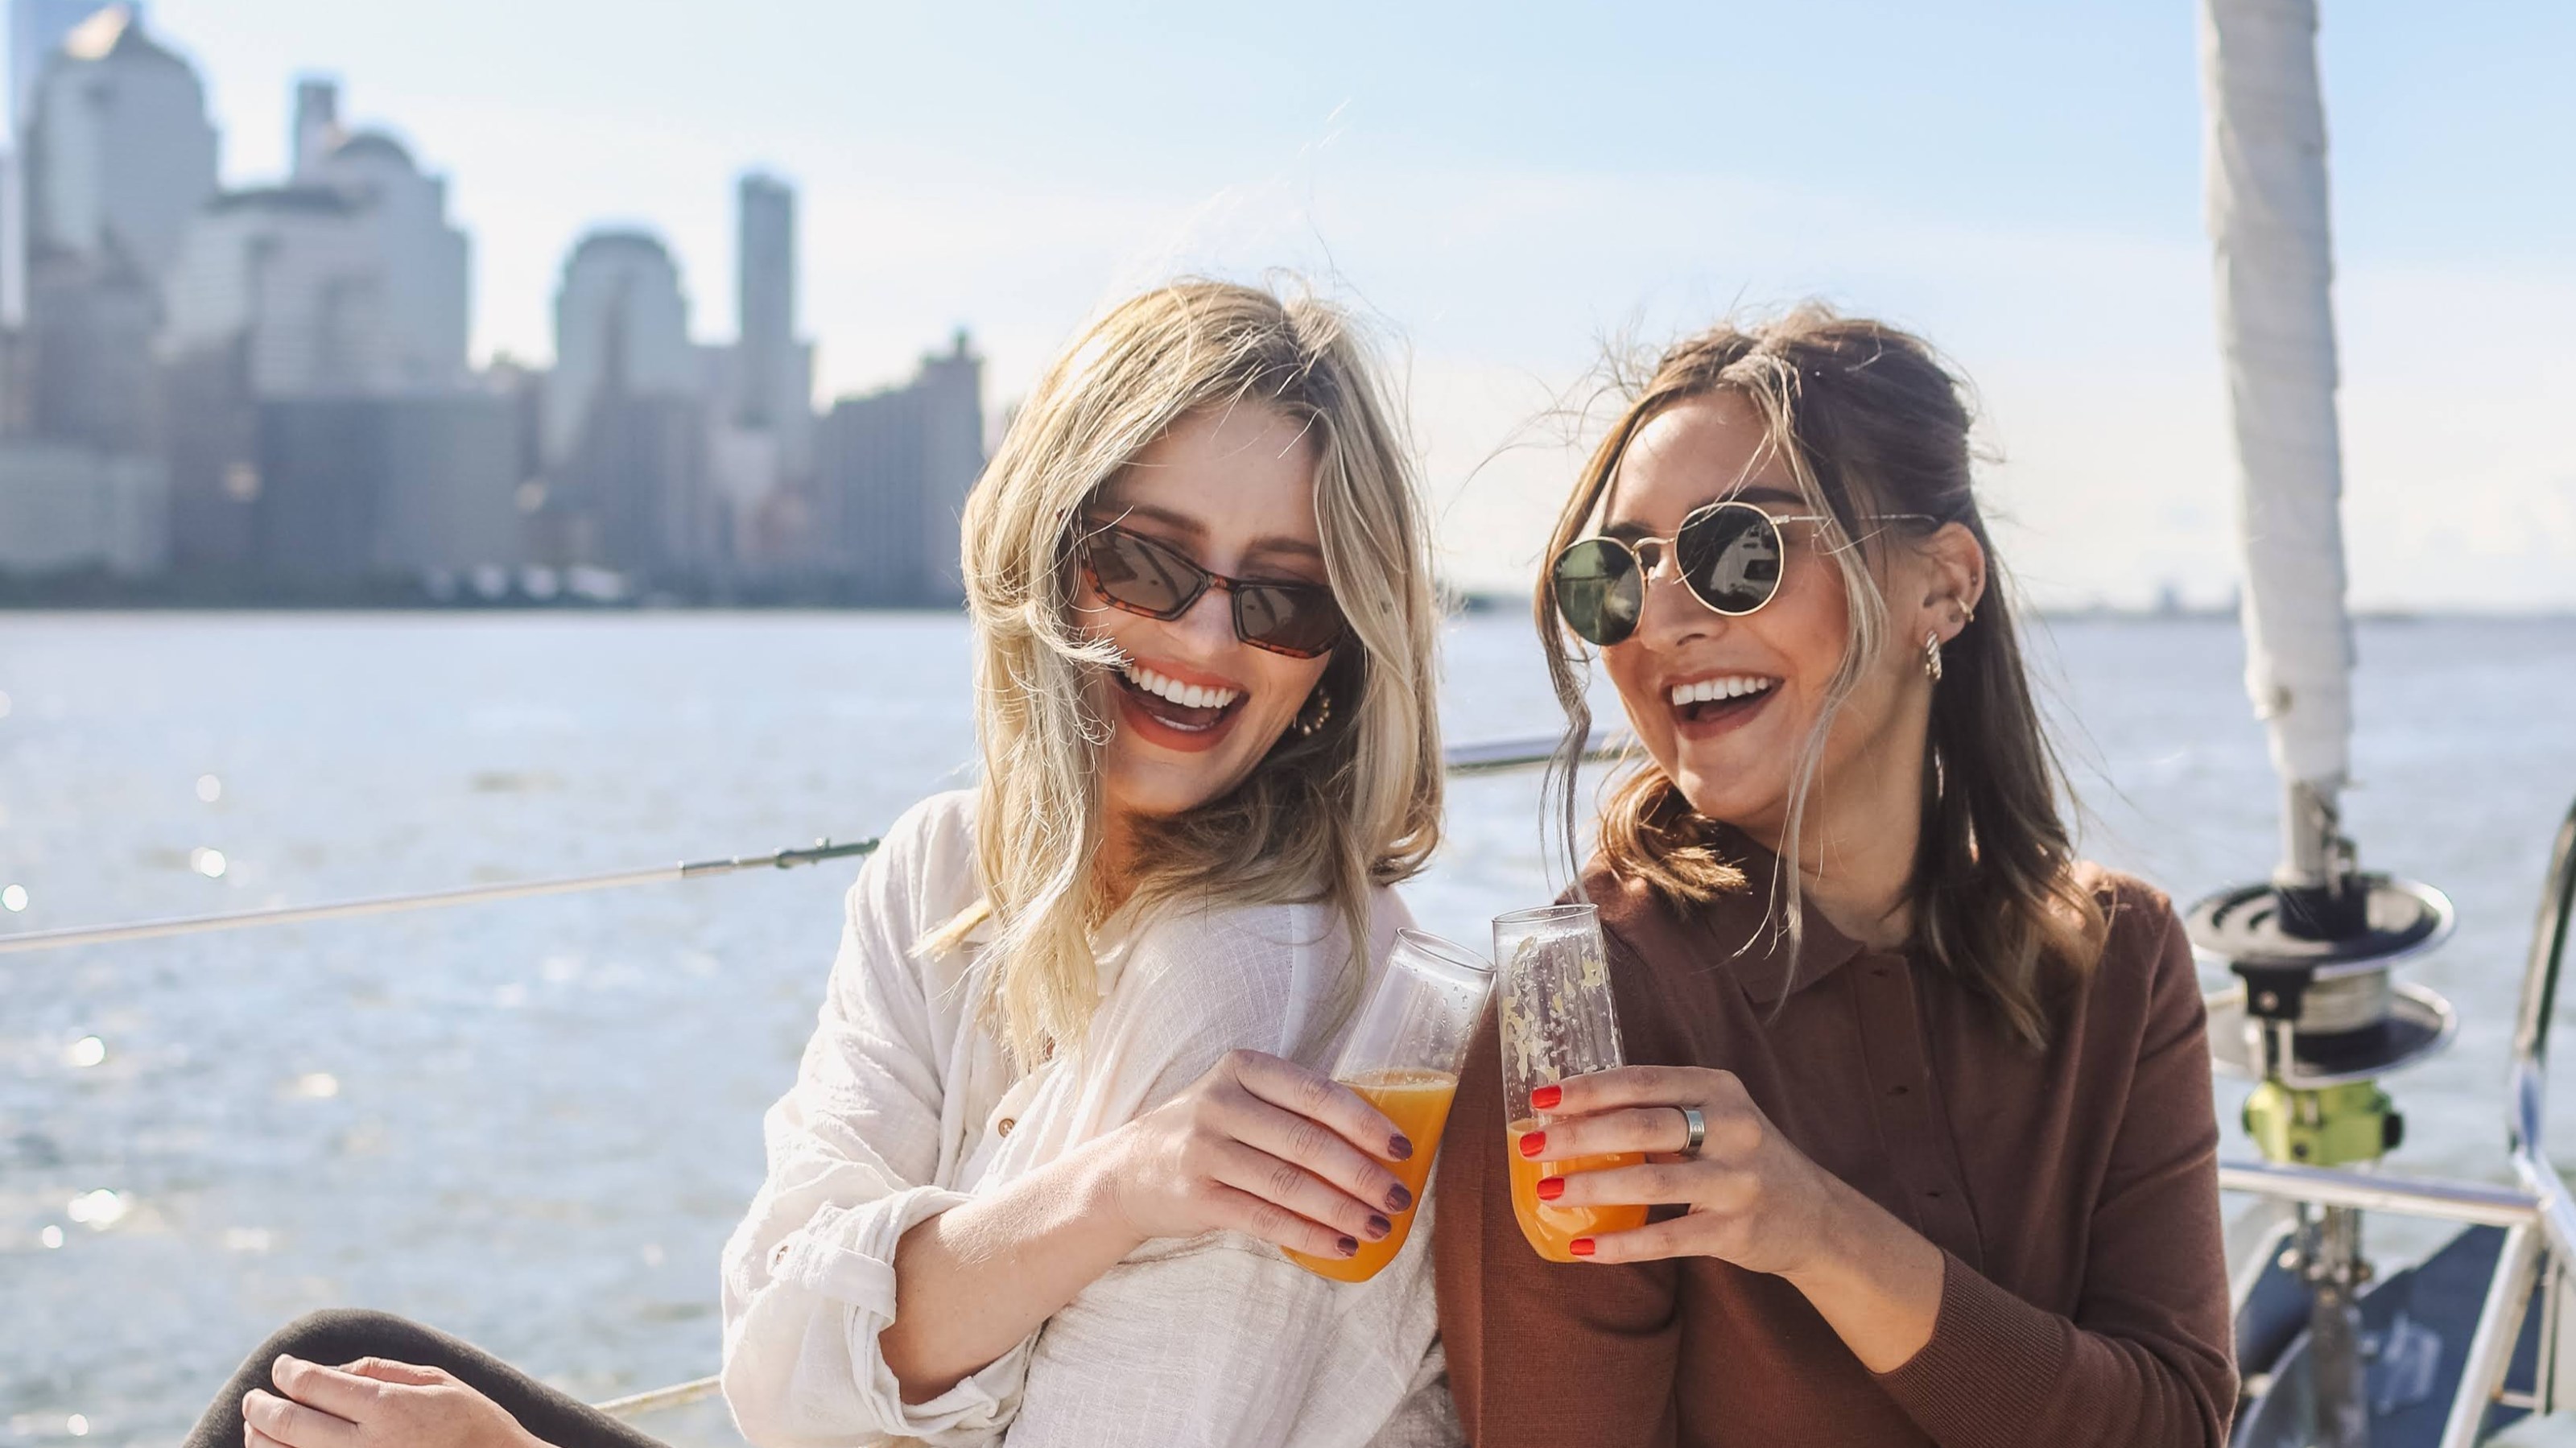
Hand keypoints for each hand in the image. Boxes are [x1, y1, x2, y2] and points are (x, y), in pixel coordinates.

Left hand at [242, 1355, 548, 1447]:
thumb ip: (380, 1371)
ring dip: (261, 1439)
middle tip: (255, 1398)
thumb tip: (330, 1372)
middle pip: (289, 1423)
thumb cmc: (473, 1427)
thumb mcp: (438, 1383)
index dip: (289, 1372)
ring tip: (258, 1426)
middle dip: (262, 1406)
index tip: (283, 1367)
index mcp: (389, 1409)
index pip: (314, 1384)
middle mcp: (366, 1447)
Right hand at [1094, 1048, 1418, 1263]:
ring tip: (1379, 1226)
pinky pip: (1265, 1220)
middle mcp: (1219, 1103)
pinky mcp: (1197, 1197)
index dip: (1364, 1121)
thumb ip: (1292, 1108)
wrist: (1125, 1174)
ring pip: (1289, 1185)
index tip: (1401, 1147)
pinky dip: (1308, 1236)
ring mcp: (1204, 1151)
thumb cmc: (1206, 1133)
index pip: (1316, 1092)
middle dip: (1361, 1174)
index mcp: (1242, 1068)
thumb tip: (1377, 1142)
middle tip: (1399, 1196)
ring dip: (1343, 1211)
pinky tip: (1341, 1246)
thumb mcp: (1239, 1099)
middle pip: (1307, 1142)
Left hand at [1520, 1065, 1850, 1276]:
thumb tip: (1569, 1115)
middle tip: (1530, 1145)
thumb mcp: (1716, 1119)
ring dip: (1591, 1187)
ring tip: (1547, 1194)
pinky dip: (1621, 1245)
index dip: (1589, 1088)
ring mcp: (1738, 1181)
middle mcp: (1734, 1128)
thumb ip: (1659, 1111)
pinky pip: (1668, 1238)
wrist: (1816, 1219)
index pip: (1644, 1080)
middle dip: (1577, 1135)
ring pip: (1651, 1182)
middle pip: (1642, 1125)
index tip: (1541, 1099)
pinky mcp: (1736, 1230)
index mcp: (1720, 1089)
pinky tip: (1584, 1247)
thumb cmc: (1744, 1160)